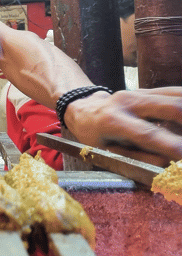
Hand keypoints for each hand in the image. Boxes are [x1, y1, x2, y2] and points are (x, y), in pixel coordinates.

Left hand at [65, 87, 181, 165]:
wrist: (84, 109)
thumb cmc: (95, 138)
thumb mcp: (108, 153)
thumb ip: (139, 159)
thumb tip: (169, 165)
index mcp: (112, 120)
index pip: (149, 134)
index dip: (173, 146)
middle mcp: (127, 101)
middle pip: (171, 106)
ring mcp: (139, 92)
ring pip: (178, 96)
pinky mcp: (149, 89)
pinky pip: (177, 93)